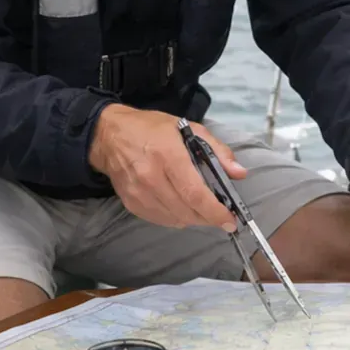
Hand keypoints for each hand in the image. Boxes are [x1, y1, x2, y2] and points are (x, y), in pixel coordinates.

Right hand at [88, 105, 243, 230]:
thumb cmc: (151, 129)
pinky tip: (180, 207)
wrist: (110, 135)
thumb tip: (239, 173)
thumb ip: (216, 150)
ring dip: (193, 218)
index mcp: (168, 155)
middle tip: (220, 215)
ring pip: (175, 219)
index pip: (194, 193)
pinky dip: (175, 218)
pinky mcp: (131, 203)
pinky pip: (160, 220)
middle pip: (186, 210)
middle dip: (208, 217)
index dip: (215, 211)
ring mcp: (139, 193)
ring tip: (200, 209)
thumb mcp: (187, 128)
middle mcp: (151, 177)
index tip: (230, 220)